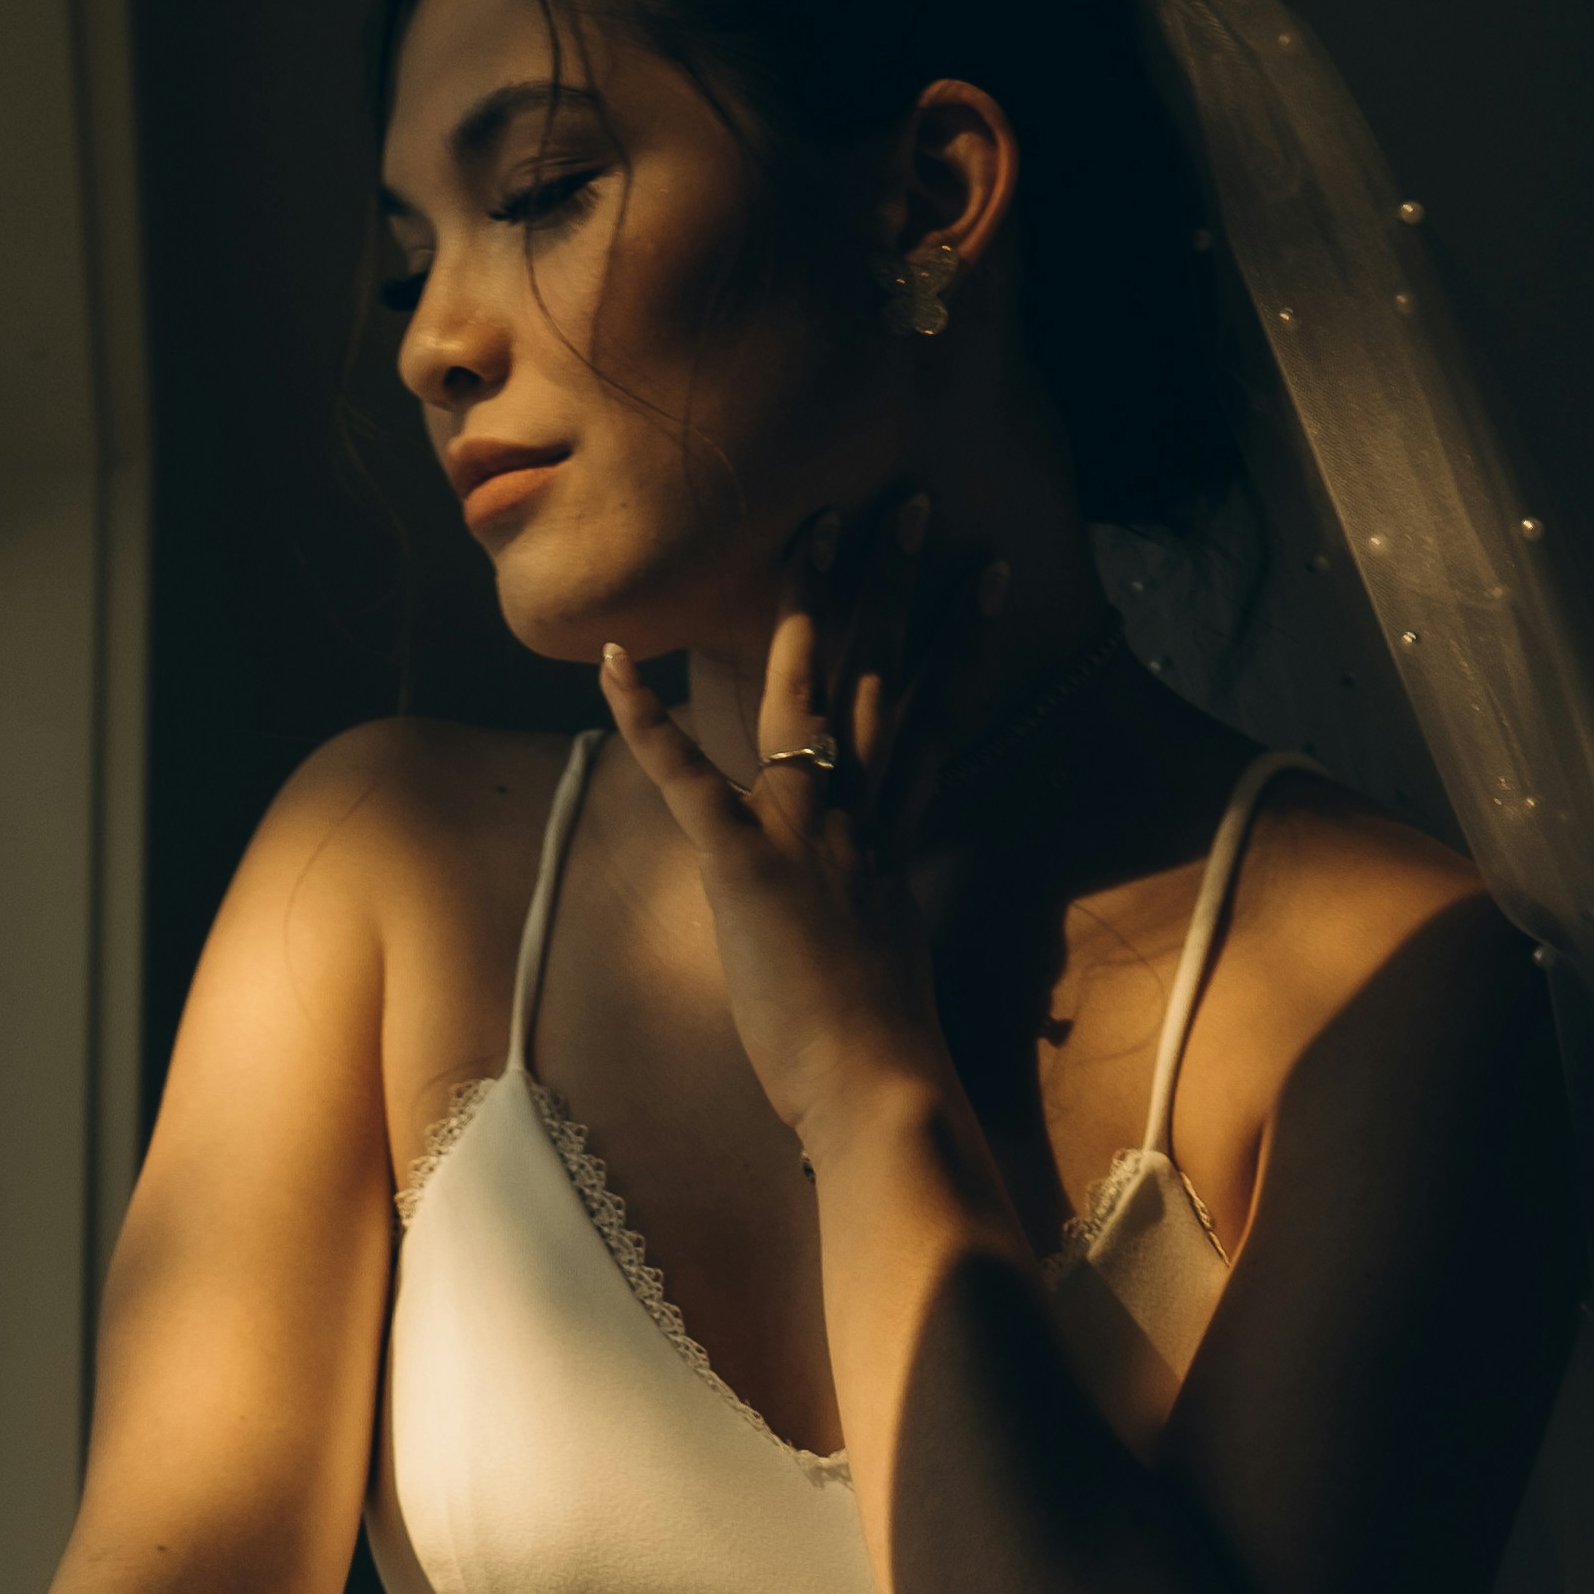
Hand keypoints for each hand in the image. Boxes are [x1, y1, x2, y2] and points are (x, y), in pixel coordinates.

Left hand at [596, 492, 1002, 1149]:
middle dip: (896, 583)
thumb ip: (881, 924)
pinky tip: (611, 663)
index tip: (981, 570)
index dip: (957, 639)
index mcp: (894, 839)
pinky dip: (645, 719)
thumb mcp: (890, 971)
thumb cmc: (881, 1059)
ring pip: (809, 695)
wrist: (882, 1095)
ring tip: (818, 523)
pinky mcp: (746, 867)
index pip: (934, 715)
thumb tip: (883, 930)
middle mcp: (861, 817)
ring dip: (811, 605)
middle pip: (885, 676)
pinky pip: (687, 778)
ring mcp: (806, 833)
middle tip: (908, 498)